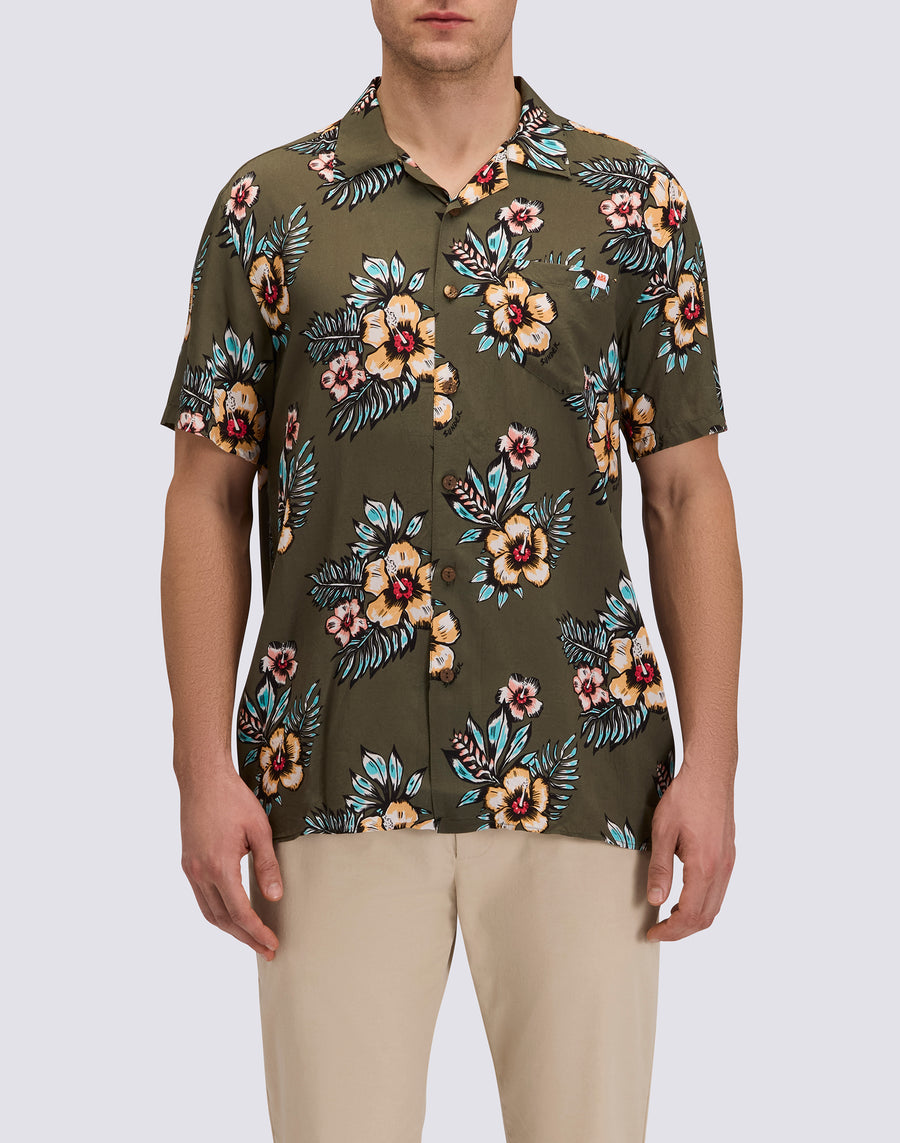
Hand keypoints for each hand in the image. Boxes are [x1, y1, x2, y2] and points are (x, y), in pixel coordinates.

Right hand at [179, 766, 283, 960]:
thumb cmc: (233, 799)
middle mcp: (200, 873)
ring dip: (230, 929)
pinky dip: (218, 912)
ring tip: (251, 938)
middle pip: (223, 919)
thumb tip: (274, 898)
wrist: (202, 779)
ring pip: (209, 912)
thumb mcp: (259, 830)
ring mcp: (190, 869)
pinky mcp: (188, 863)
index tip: (272, 943)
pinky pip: (202, 898)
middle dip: (246, 937)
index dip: (257, 932)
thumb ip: (267, 866)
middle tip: (267, 949)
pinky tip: (232, 914)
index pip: (240, 912)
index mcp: (219, 867)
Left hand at [645, 760, 735, 941]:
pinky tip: (684, 897)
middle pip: (706, 917)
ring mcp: (728, 862)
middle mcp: (721, 868)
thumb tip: (655, 900)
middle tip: (658, 931)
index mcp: (704, 866)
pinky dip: (702, 903)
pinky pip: (719, 891)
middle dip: (682, 930)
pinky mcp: (728, 855)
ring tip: (668, 918)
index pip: (690, 914)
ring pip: (715, 906)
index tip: (652, 934)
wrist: (711, 773)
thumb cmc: (685, 797)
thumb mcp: (663, 831)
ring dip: (693, 918)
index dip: (671, 931)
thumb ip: (659, 868)